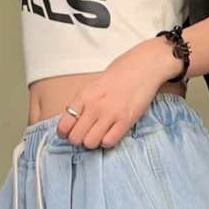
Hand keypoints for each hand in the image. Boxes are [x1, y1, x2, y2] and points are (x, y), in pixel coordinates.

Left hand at [55, 37, 183, 149]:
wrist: (144, 66)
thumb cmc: (119, 74)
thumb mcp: (94, 84)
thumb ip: (83, 102)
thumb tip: (72, 122)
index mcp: (84, 95)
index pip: (64, 124)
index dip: (64, 132)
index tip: (68, 132)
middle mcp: (95, 106)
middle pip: (75, 138)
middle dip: (78, 139)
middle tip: (85, 134)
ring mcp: (110, 115)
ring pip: (90, 143)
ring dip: (93, 141)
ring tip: (98, 133)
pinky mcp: (125, 122)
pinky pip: (108, 142)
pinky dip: (107, 141)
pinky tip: (110, 132)